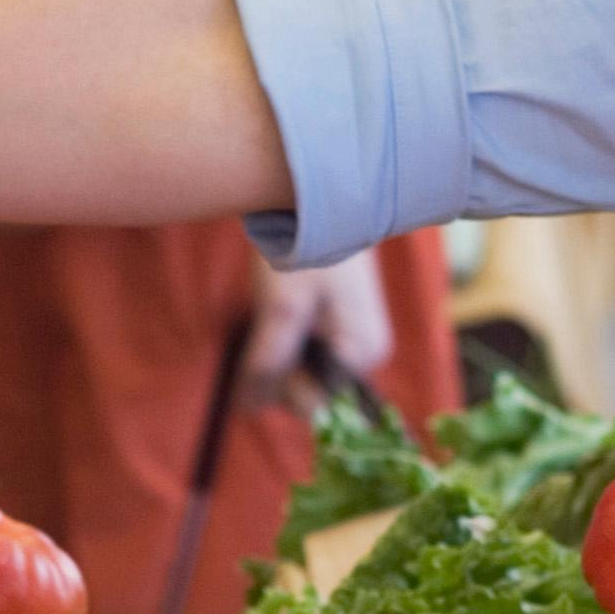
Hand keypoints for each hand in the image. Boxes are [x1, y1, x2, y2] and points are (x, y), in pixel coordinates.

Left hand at [239, 247, 398, 416]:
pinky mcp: (341, 332)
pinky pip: (306, 358)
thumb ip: (268, 364)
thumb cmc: (304, 250)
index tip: (270, 344)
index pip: (313, 403)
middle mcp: (366, 356)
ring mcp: (355, 344)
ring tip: (275, 314)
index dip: (280, 382)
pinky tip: (281, 316)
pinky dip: (284, 345)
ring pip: (303, 376)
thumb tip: (248, 412)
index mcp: (361, 353)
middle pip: (310, 394)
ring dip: (277, 355)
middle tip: (270, 324)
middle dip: (278, 369)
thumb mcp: (281, 310)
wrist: (317, 201)